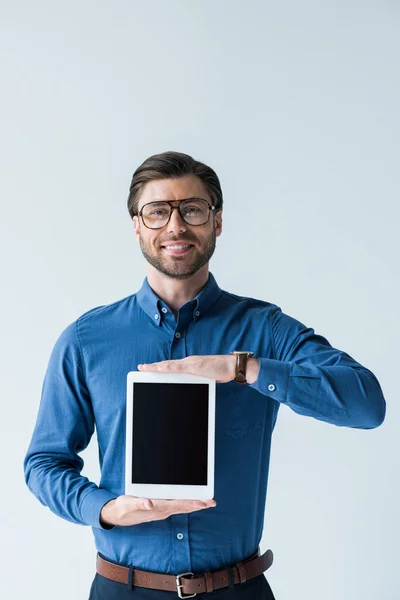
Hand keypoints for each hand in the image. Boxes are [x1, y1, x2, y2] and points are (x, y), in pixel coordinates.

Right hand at [100, 496, 216, 526]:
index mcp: (157, 507)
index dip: (191, 503)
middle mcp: (162, 510)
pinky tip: (193, 504)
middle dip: (198, 505)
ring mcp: (161, 510)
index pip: (177, 505)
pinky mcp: (159, 508)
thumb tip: (149, 503)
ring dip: (194, 505)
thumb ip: (139, 503)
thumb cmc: (124, 507)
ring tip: (207, 502)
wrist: (117, 515)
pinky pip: (175, 507)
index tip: (203, 502)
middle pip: (183, 507)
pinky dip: (185, 505)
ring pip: (181, 507)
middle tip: (212, 502)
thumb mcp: (128, 503)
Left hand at [138, 355, 258, 383]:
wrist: (233, 366)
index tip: (148, 368)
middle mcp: (188, 362)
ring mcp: (191, 364)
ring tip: (145, 369)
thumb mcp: (206, 375)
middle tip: (140, 368)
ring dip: (157, 366)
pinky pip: (178, 367)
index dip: (159, 367)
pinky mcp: (195, 366)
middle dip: (153, 366)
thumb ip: (198, 377)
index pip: (172, 366)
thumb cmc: (221, 371)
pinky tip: (160, 368)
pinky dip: (168, 367)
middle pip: (167, 364)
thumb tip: (192, 383)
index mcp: (190, 365)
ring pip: (170, 365)